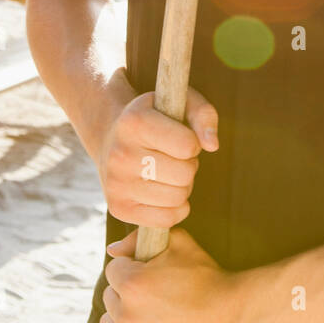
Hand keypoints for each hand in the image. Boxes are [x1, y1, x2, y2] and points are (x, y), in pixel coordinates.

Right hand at [96, 85, 218, 229]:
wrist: (111, 136)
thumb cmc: (155, 118)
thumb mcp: (179, 102)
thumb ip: (204, 115)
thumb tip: (212, 145)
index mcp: (135, 122)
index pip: (187, 145)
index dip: (193, 143)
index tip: (181, 137)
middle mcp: (120, 154)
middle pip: (184, 174)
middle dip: (189, 166)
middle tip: (175, 157)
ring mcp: (116, 184)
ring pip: (178, 198)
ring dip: (183, 187)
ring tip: (169, 172)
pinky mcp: (118, 208)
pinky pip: (167, 219)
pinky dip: (176, 208)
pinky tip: (165, 191)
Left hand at [100, 227, 239, 322]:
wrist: (232, 320)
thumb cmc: (207, 278)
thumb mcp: (179, 243)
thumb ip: (139, 238)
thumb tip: (112, 250)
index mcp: (132, 283)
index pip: (114, 269)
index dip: (133, 267)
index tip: (152, 274)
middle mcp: (127, 316)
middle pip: (110, 297)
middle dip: (128, 292)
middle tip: (157, 295)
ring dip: (124, 318)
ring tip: (153, 316)